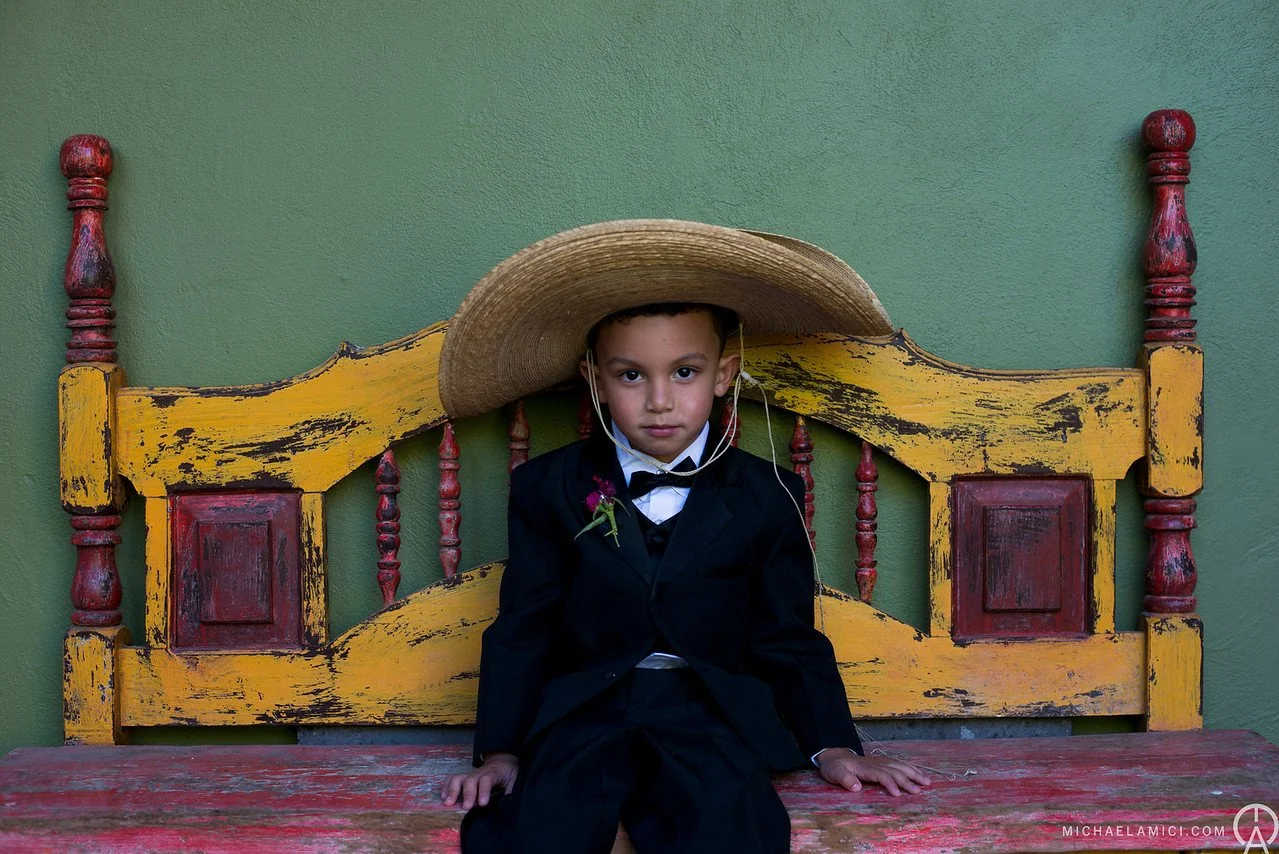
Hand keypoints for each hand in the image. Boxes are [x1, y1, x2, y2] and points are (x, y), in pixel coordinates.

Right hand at [442, 752, 518, 808]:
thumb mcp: (515, 781)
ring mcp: (470, 775)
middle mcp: (480, 773)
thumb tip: (507, 805)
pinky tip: (444, 798)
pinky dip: (446, 787)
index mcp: (494, 773)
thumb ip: (511, 792)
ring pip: (458, 778)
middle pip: (471, 780)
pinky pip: (452, 779)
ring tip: (448, 803)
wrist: (504, 761)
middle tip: (466, 807)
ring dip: (452, 790)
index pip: (487, 779)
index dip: (484, 791)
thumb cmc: (509, 774)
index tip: (482, 804)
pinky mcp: (465, 778)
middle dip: (468, 793)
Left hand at [816, 748, 930, 796]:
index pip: (881, 775)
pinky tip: (919, 773)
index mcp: (865, 767)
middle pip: (894, 770)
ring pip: (900, 766)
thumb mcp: (835, 773)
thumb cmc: (834, 767)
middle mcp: (876, 763)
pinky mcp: (882, 763)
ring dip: (914, 773)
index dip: (890, 783)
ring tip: (927, 782)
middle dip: (907, 780)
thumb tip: (857, 787)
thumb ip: (844, 779)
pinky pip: (899, 764)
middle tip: (919, 791)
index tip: (898, 794)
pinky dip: (911, 768)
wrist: (834, 756)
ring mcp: (880, 762)